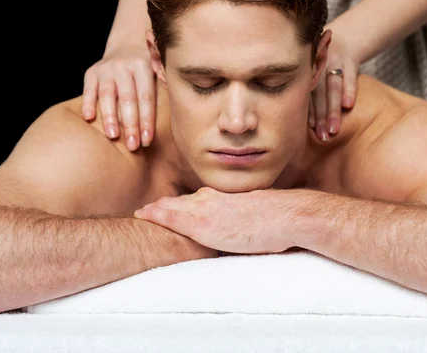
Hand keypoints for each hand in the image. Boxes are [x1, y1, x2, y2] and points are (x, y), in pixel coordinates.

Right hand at [82, 44, 155, 150]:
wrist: (126, 46)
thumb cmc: (147, 68)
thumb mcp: (158, 69)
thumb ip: (164, 84)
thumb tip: (177, 102)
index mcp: (143, 67)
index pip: (146, 98)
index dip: (147, 120)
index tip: (147, 140)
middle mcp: (123, 66)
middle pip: (128, 99)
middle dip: (130, 124)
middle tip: (133, 146)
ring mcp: (106, 69)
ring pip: (107, 95)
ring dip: (110, 117)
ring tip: (112, 136)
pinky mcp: (92, 73)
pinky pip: (89, 90)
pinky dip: (88, 103)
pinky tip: (89, 118)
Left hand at [134, 187, 321, 253]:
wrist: (285, 215)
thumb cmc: (277, 218)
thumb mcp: (254, 215)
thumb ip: (241, 219)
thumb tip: (242, 229)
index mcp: (223, 198)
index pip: (195, 200)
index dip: (180, 205)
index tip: (169, 208)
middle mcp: (210, 199)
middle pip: (179, 203)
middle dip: (162, 207)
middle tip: (145, 211)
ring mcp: (205, 210)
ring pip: (172, 207)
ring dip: (155, 210)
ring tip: (141, 213)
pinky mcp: (203, 224)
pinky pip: (171, 218)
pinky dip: (155, 215)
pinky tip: (142, 214)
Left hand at [309, 36, 359, 140]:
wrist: (349, 36)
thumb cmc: (326, 65)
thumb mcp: (314, 72)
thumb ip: (308, 93)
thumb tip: (294, 125)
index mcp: (306, 72)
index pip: (305, 96)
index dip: (307, 113)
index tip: (308, 131)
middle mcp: (317, 66)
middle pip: (317, 95)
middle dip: (319, 118)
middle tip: (322, 138)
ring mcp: (333, 61)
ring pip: (332, 87)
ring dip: (333, 110)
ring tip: (334, 129)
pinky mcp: (350, 58)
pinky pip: (349, 75)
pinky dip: (349, 90)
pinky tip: (348, 106)